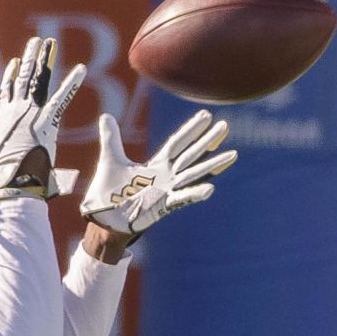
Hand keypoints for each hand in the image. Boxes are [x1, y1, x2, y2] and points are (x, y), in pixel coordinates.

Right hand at [0, 37, 85, 201]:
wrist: (14, 177)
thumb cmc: (5, 170)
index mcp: (5, 117)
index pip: (8, 90)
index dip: (12, 75)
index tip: (15, 61)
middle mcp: (17, 109)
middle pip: (24, 77)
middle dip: (31, 57)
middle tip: (36, 41)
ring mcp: (31, 112)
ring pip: (38, 79)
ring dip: (45, 59)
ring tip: (49, 43)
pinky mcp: (47, 118)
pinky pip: (62, 96)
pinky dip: (72, 82)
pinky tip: (81, 69)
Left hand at [80, 110, 236, 234]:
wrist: (103, 220)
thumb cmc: (109, 194)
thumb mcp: (110, 160)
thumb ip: (111, 138)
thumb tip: (106, 116)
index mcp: (156, 165)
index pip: (177, 143)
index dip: (191, 130)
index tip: (206, 115)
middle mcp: (166, 177)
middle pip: (191, 155)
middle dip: (207, 141)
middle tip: (225, 125)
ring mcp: (167, 192)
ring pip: (193, 175)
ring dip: (212, 165)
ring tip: (232, 155)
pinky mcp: (162, 206)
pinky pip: (181, 199)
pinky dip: (195, 194)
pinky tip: (210, 188)